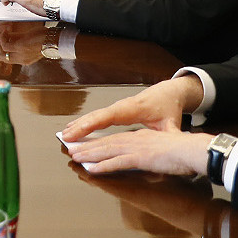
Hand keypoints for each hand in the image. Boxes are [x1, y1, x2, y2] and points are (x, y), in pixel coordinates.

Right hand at [60, 76, 203, 142]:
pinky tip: (76, 128)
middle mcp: (121, 107)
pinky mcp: (116, 111)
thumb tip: (173, 145)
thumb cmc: (168, 107)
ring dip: (79, 124)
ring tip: (65, 134)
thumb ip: (169, 136)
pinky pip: (97, 116)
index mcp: (132, 109)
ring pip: (94, 116)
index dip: (92, 124)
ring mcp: (117, 108)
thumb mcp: (171, 123)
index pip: (108, 117)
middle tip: (64, 137)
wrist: (169, 92)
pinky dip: (85, 122)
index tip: (78, 132)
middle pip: (96, 116)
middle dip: (79, 126)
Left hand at [65, 123, 210, 177]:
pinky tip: (91, 169)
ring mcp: (137, 148)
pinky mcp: (140, 158)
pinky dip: (102, 165)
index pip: (116, 139)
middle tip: (73, 150)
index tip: (87, 145)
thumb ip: (154, 155)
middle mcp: (136, 139)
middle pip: (107, 143)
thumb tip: (149, 160)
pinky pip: (117, 162)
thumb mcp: (165, 151)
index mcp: (142, 137)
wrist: (194, 150)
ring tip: (75, 158)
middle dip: (89, 147)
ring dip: (90, 155)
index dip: (100, 143)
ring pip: (107, 151)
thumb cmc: (185, 152)